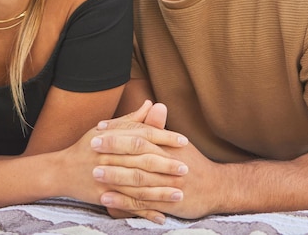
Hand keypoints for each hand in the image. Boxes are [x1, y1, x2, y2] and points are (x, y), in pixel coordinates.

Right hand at [62, 101, 187, 223]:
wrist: (61, 170)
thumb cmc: (87, 146)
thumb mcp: (106, 128)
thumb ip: (132, 119)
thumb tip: (151, 102)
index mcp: (113, 137)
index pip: (143, 135)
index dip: (164, 138)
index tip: (184, 141)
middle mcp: (110, 156)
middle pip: (142, 160)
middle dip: (166, 165)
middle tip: (186, 168)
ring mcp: (106, 178)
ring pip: (137, 186)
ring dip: (160, 191)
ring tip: (180, 193)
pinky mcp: (103, 196)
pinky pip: (127, 206)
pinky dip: (145, 212)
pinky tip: (161, 216)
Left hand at [93, 135, 223, 218]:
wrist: (216, 188)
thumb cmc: (193, 163)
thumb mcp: (177, 143)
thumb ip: (161, 127)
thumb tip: (155, 104)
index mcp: (167, 146)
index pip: (139, 134)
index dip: (119, 131)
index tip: (100, 128)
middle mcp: (166, 163)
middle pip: (137, 154)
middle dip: (113, 150)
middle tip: (91, 145)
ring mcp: (166, 184)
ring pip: (137, 179)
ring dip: (114, 175)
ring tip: (94, 172)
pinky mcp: (166, 203)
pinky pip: (141, 203)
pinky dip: (122, 201)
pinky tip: (106, 199)